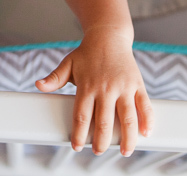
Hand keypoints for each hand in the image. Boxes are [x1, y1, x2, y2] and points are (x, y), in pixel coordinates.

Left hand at [35, 31, 151, 155]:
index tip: (76, 146)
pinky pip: (145, 105)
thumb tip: (38, 85)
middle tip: (98, 150)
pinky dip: (147, 120)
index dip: (78, 134)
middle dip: (101, 141)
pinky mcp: (137, 84)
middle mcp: (106, 88)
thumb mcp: (68, 63)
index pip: (81, 116)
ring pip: (127, 117)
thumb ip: (54, 78)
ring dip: (127, 138)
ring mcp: (123, 87)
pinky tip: (146, 133)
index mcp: (87, 86)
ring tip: (125, 151)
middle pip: (104, 121)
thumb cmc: (87, 52)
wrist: (109, 35)